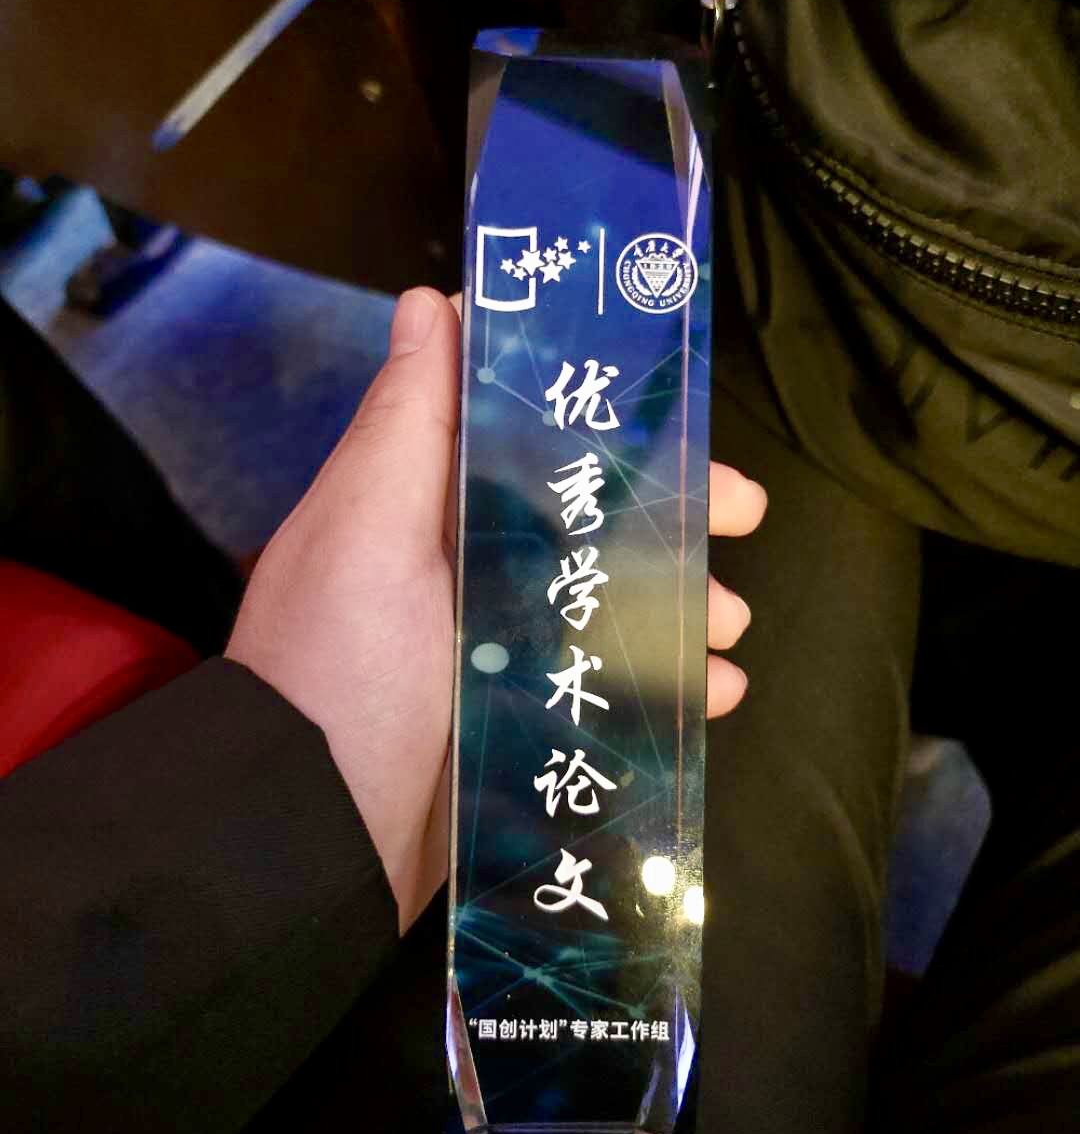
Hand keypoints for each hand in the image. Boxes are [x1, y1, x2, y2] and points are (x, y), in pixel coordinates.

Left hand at [227, 287, 766, 934]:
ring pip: (610, 604)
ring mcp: (494, 652)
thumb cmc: (342, 662)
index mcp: (428, 506)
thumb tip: (429, 298)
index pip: (532, 435)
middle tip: (743, 515)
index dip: (608, 417)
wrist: (309, 835)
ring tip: (731, 626)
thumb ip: (409, 421)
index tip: (681, 413)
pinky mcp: (519, 726)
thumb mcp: (366, 528)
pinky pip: (609, 689)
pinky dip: (666, 687)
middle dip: (671, 514)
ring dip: (681, 603)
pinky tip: (713, 696)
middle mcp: (464, 567)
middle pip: (587, 518)